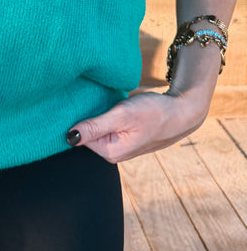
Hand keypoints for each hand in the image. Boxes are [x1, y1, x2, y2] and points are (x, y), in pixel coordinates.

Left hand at [66, 89, 208, 162]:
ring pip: (97, 127)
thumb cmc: (154, 112)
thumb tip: (69, 137)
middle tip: (85, 97)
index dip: (76, 118)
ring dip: (95, 113)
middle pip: (87, 133)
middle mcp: (113, 152)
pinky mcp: (125, 135)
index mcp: (110, 152)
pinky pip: (107, 125)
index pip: (79, 136)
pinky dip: (105, 113)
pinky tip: (108, 103)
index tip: (75, 102)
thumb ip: (95, 127)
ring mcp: (119, 144)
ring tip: (97, 98)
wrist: (181, 110)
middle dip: (85, 116)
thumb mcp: (122, 116)